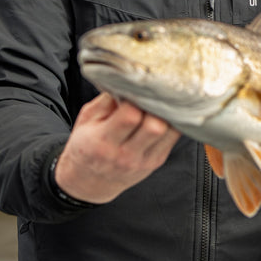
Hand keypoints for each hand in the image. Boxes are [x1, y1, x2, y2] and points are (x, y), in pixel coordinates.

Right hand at [54, 93, 180, 203]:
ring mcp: (144, 160)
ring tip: (161, 100)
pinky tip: (165, 113)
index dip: (136, 98)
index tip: (136, 87)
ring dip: (168, 114)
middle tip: (153, 93)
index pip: (130, 116)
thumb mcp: (86, 119)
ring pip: (169, 132)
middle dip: (156, 106)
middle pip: (155, 126)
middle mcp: (125, 154)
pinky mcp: (156, 161)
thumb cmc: (86, 146)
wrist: (90, 181)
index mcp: (102, 141)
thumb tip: (127, 78)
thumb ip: (106, 100)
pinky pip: (173, 138)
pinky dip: (172, 123)